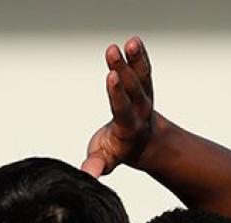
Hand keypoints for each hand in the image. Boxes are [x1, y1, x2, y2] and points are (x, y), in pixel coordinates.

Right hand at [81, 36, 156, 177]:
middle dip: (123, 69)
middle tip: (113, 52)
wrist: (142, 143)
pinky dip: (139, 56)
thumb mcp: (106, 161)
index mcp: (129, 127)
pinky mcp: (144, 86)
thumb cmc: (117, 151)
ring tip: (130, 42)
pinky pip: (143, 69)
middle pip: (132, 87)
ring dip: (134, 58)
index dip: (118, 93)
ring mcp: (144, 97)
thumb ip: (96, 165)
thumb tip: (86, 174)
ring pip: (140, 76)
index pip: (123, 107)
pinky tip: (133, 41)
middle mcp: (140, 110)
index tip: (112, 76)